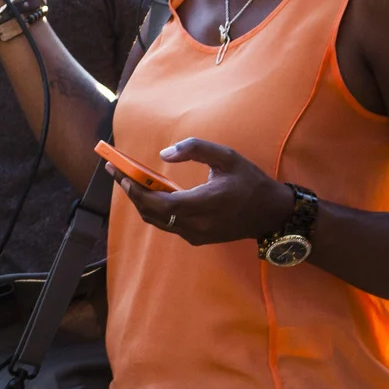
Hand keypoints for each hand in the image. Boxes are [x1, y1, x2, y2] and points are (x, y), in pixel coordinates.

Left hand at [114, 138, 294, 246]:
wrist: (271, 214)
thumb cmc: (250, 182)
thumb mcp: (226, 157)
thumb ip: (195, 149)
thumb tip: (163, 154)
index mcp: (202, 204)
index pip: (157, 202)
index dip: (134, 189)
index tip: (119, 172)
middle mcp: (195, 225)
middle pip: (151, 213)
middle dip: (131, 192)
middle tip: (117, 172)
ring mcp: (196, 235)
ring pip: (157, 221)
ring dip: (141, 201)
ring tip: (128, 179)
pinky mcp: (198, 238)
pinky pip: (168, 225)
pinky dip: (155, 209)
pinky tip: (151, 192)